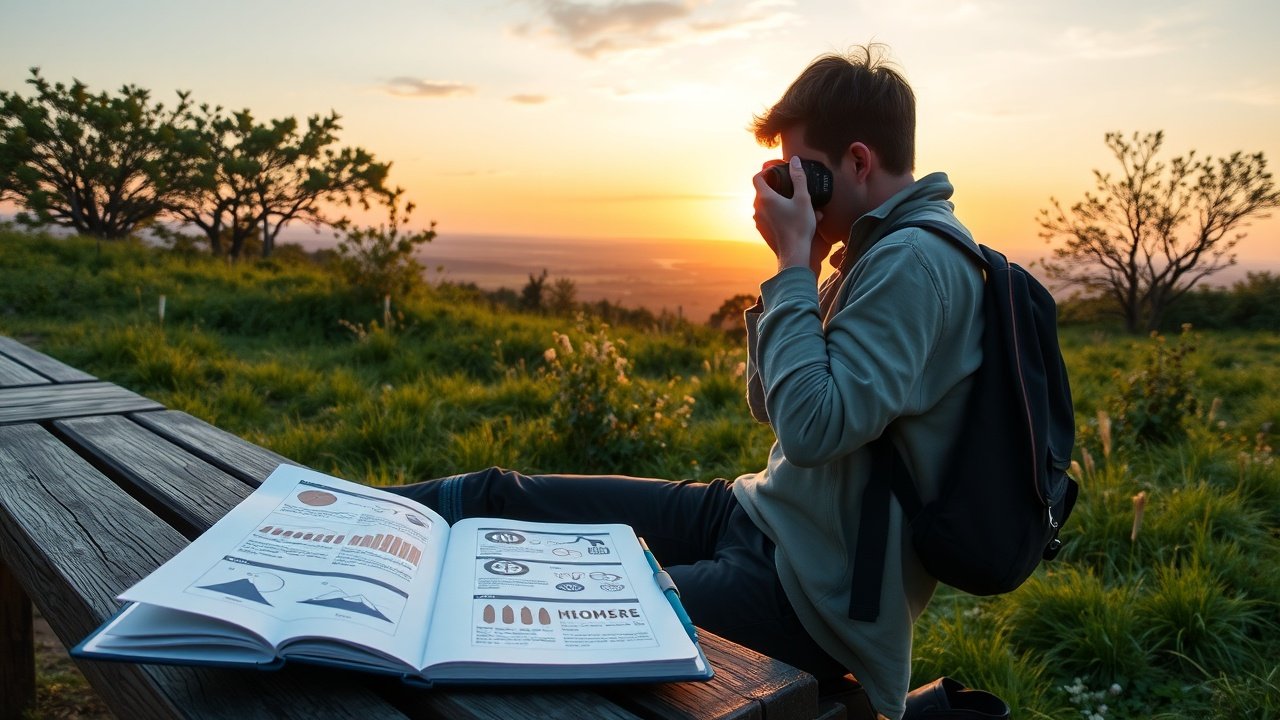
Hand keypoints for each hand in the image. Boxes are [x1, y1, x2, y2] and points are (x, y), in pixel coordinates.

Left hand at [752, 156, 829, 273]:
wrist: (794, 252)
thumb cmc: (799, 226)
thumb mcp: (803, 199)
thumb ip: (798, 178)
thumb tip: (794, 161)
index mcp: (765, 197)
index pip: (757, 177)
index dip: (765, 171)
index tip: (776, 171)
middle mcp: (757, 208)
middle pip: (761, 191)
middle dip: (774, 186)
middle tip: (789, 186)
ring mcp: (758, 220)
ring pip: (764, 204)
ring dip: (776, 200)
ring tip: (793, 202)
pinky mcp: (762, 230)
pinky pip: (767, 216)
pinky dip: (776, 212)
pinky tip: (790, 216)